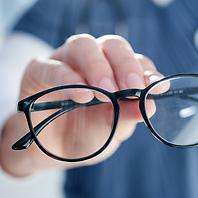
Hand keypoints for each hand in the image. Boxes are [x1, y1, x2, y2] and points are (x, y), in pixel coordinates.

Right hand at [0, 34, 162, 176]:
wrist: (52, 152)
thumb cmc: (86, 135)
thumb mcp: (112, 130)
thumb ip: (129, 115)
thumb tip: (150, 105)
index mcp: (115, 73)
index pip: (136, 61)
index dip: (148, 72)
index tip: (158, 88)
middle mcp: (92, 61)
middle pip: (112, 45)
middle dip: (125, 64)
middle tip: (131, 86)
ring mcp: (65, 62)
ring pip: (83, 45)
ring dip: (98, 67)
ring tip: (105, 93)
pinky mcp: (38, 71)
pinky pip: (51, 66)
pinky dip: (68, 78)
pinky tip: (82, 96)